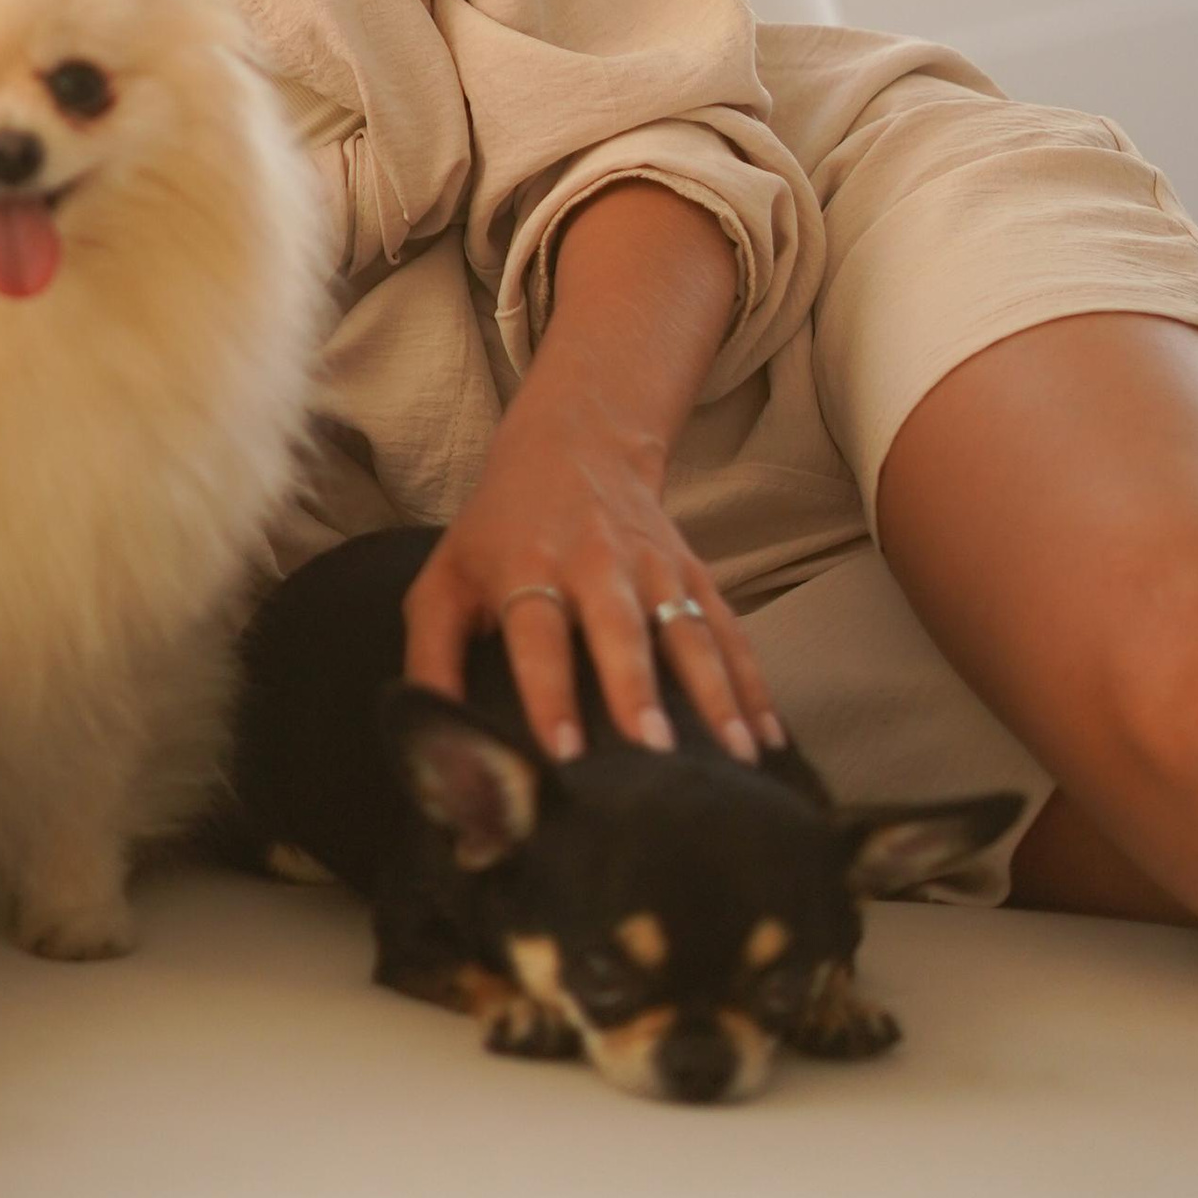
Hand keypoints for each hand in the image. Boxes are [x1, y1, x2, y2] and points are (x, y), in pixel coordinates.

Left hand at [400, 369, 784, 767]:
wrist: (572, 442)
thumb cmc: (497, 531)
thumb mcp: (445, 580)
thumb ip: (431, 657)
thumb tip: (432, 738)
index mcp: (526, 566)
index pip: (536, 634)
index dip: (548, 690)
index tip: (566, 751)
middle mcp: (594, 561)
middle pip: (620, 629)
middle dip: (638, 690)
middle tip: (655, 752)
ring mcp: (652, 564)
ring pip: (687, 630)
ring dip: (713, 692)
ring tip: (736, 755)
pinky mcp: (693, 570)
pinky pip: (727, 629)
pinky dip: (752, 681)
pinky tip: (767, 737)